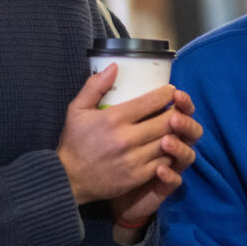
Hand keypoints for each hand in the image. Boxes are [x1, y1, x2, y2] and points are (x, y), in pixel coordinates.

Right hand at [56, 67, 202, 204]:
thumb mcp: (76, 110)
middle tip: (177, 108)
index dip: (167, 94)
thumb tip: (114, 66)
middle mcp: (126, 138)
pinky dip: (169, 152)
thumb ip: (95, 86)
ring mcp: (134, 159)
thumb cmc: (74, 142)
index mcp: (113, 118)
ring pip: (169, 141)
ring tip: (175, 126)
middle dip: (176, 112)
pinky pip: (164, 161)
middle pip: (166, 121)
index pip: (152, 101)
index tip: (170, 91)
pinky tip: (166, 146)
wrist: (69, 179)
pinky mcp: (138, 176)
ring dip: (175, 132)